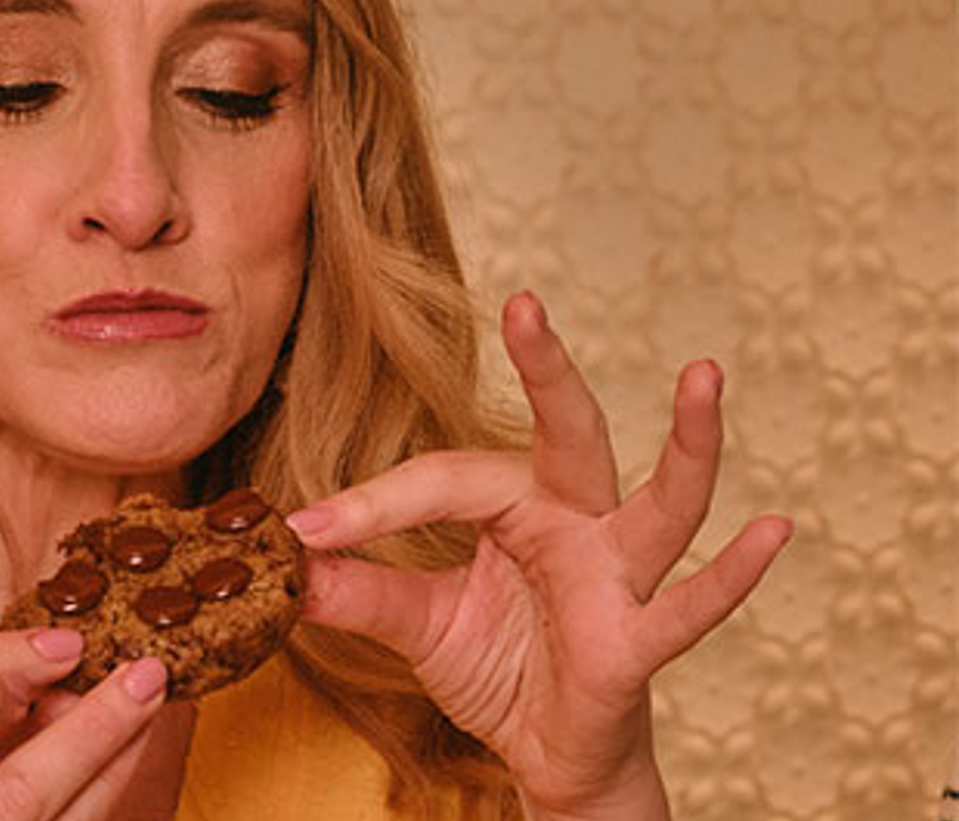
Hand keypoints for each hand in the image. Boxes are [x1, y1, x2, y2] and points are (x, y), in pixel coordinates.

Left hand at [289, 292, 790, 820]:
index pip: (443, 480)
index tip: (305, 526)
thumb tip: (284, 560)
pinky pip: (690, 607)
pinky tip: (775, 530)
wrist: (551, 757)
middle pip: (569, 433)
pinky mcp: (639, 641)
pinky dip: (733, 575)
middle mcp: (576, 524)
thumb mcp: (416, 625)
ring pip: (660, 501)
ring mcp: (617, 577)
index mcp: (517, 507)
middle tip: (526, 302)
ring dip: (686, 442)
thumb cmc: (500, 669)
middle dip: (550, 369)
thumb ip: (357, 592)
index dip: (371, 506)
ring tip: (704, 373)